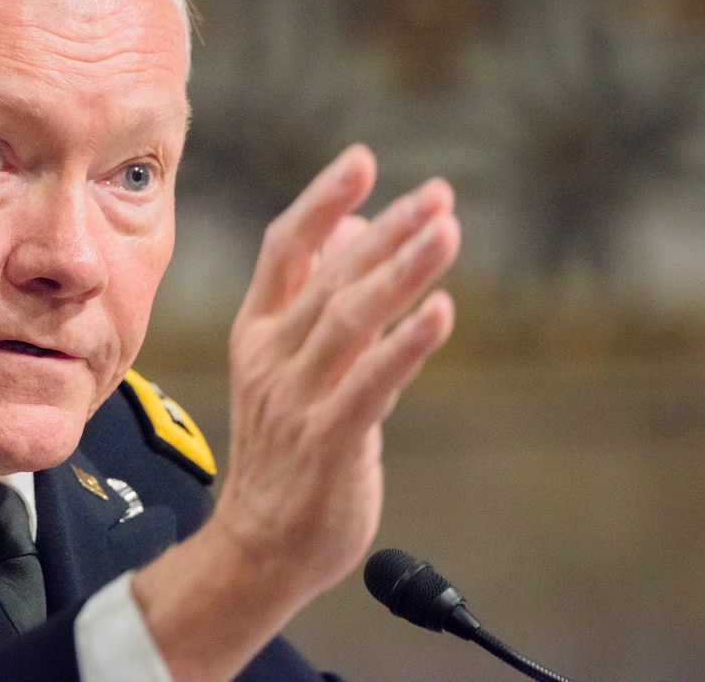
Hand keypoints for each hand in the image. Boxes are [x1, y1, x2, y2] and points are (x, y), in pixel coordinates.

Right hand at [218, 143, 457, 595]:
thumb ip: (321, 303)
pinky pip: (371, 382)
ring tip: (447, 231)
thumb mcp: (288, 369)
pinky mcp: (327, 440)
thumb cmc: (286, 451)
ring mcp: (295, 398)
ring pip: (350, 318)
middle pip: (330, 275)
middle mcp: (270, 356)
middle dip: (387, 230)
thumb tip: (359, 230)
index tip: (362, 160)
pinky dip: (408, 344)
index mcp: (257, 332)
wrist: (259, 544)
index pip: (283, 249)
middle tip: (437, 194)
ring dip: (402, 270)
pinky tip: (442, 311)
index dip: (321, 201)